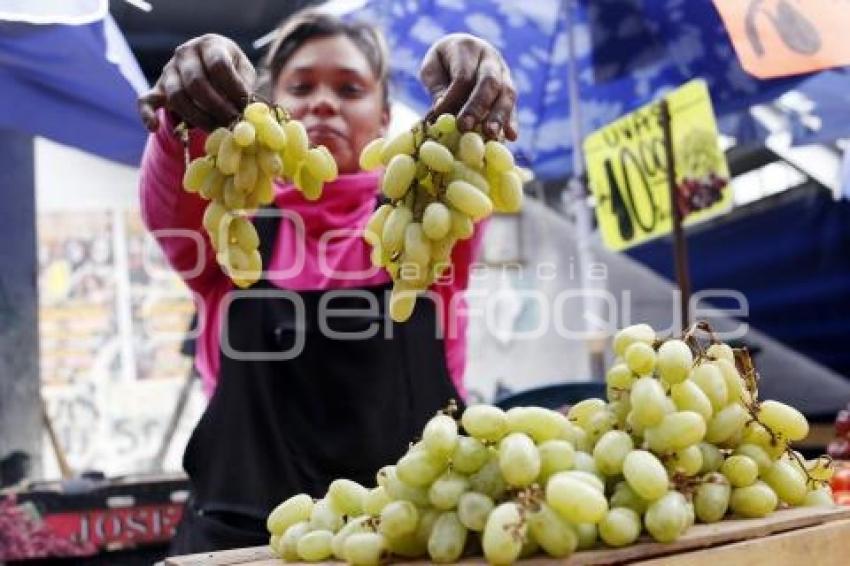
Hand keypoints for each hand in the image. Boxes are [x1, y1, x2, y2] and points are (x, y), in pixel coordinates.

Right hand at [138, 34, 255, 131]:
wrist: (208, 65)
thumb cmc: (231, 70)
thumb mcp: (243, 72)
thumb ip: (245, 87)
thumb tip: (249, 112)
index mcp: (210, 45)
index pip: (218, 65)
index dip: (233, 89)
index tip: (245, 107)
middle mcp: (185, 53)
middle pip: (196, 83)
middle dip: (217, 108)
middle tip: (232, 123)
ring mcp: (169, 70)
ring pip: (177, 96)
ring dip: (198, 118)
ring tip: (217, 130)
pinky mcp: (158, 88)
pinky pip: (146, 100)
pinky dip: (148, 114)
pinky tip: (154, 127)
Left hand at [419, 33, 517, 139]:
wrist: (461, 50)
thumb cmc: (442, 64)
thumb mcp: (432, 69)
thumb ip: (437, 89)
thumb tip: (442, 112)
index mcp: (467, 48)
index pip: (462, 76)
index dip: (452, 98)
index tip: (440, 117)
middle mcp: (490, 58)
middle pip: (489, 82)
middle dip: (478, 106)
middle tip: (465, 127)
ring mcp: (504, 72)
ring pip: (507, 93)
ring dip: (499, 116)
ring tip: (491, 135)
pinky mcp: (509, 88)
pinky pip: (513, 105)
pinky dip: (512, 121)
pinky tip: (511, 136)